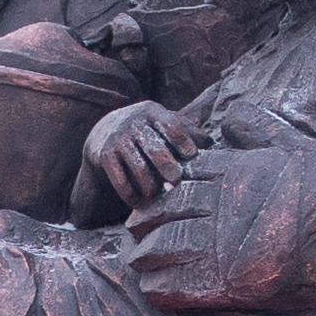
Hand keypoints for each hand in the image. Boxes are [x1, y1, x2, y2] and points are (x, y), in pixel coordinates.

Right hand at [82, 98, 202, 207]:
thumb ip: (186, 130)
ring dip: (150, 186)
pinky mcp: (104, 155)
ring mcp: (118, 139)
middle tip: (176, 181)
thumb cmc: (146, 130)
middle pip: (155, 149)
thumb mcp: (162, 122)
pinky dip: (130, 194)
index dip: (183, 142)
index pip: (171, 125)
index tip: (192, 157)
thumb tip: (211, 144)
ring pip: (138, 168)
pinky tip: (137, 203)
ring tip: (157, 195)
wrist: (104, 131)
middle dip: (168, 167)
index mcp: (152, 112)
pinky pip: (119, 180)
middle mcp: (133, 123)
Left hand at [122, 143, 315, 311]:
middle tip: (134, 228)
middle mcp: (222, 206)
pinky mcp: (232, 282)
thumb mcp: (292, 143)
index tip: (151, 198)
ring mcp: (224, 245)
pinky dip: (159, 288)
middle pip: (164, 212)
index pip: (180, 179)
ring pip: (162, 247)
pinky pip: (177, 287)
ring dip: (145, 255)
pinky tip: (152, 287)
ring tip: (137, 259)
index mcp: (232, 171)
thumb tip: (232, 114)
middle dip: (145, 221)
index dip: (161, 192)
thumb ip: (258, 127)